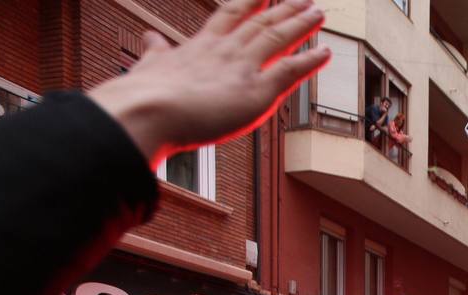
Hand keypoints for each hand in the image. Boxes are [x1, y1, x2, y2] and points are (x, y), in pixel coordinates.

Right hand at [87, 0, 329, 167]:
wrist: (146, 111)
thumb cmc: (142, 98)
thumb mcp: (147, 66)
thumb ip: (155, 52)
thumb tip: (150, 38)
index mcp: (198, 46)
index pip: (228, 16)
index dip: (247, 2)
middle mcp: (224, 51)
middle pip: (259, 22)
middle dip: (282, 8)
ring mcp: (242, 68)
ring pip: (278, 37)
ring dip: (301, 24)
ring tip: (318, 12)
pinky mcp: (257, 92)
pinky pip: (291, 71)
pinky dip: (310, 61)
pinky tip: (326, 52)